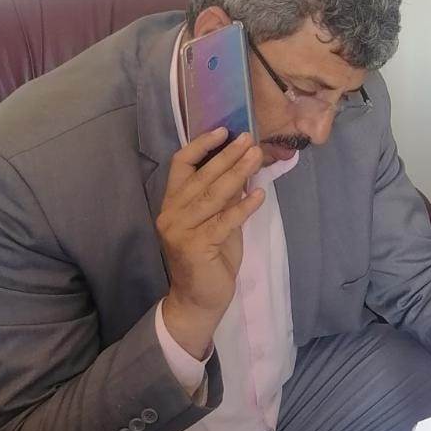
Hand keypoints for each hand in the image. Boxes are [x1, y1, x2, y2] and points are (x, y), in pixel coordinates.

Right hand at [155, 129, 264, 358]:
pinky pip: (224, 221)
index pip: (180, 164)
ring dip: (238, 173)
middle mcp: (172, 213)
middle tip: (249, 139)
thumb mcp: (216, 219)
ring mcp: (181, 230)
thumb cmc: (209, 257)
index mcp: (173, 202)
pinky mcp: (196, 246)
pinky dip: (243, 206)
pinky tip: (259, 194)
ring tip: (256, 155)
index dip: (201, 145)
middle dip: (228, 155)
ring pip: (213, 195)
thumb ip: (224, 196)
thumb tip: (245, 163)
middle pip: (202, 176)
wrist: (199, 300)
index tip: (223, 130)